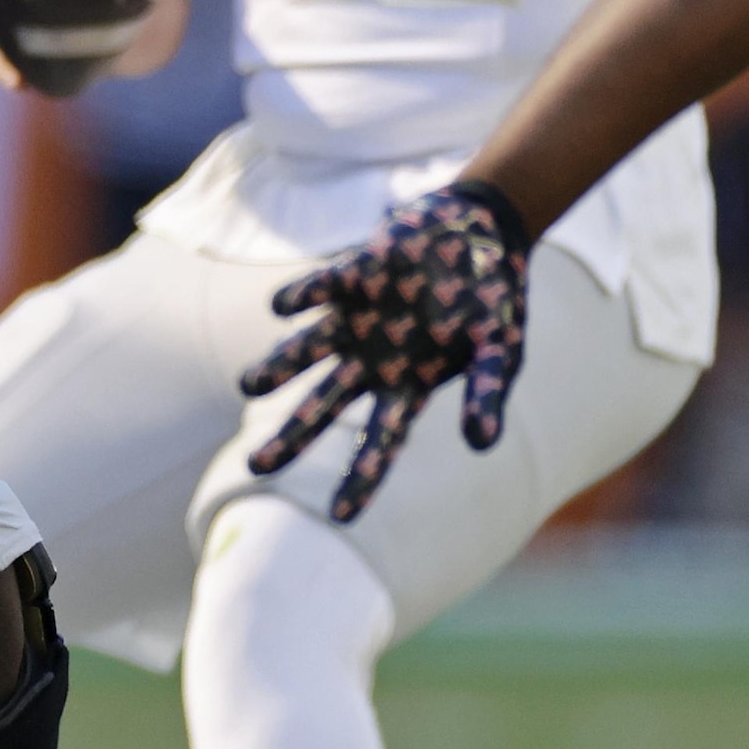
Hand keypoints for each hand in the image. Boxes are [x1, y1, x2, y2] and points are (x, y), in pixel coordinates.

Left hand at [238, 179, 533, 520]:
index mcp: (408, 385)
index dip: (361, 478)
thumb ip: (488, 393)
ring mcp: (357, 319)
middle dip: (292, 436)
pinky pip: (321, 289)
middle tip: (257, 467)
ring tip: (246, 386)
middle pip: (323, 406)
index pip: (380, 442)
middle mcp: (372, 359)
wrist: (482, 230)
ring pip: (308, 351)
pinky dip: (303, 296)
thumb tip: (481, 444)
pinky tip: (281, 308)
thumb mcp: (502, 349)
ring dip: (279, 367)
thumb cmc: (493, 299)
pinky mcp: (352, 274)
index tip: (340, 518)